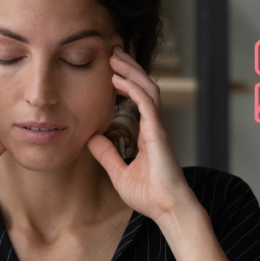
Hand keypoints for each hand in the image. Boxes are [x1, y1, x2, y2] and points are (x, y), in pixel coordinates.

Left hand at [86, 47, 198, 224]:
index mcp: (148, 133)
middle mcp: (155, 126)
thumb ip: (107, 154)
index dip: (127, 81)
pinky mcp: (158, 133)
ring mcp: (158, 128)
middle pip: (145, 87)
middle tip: (113, 52)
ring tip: (115, 57)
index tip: (112, 69)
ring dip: (131, 71)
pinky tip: (118, 80)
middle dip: (129, 67)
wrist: (168, 209)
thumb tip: (91, 139)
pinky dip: (133, 88)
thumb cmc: (149, 196)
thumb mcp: (119, 172)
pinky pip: (147, 103)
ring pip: (148, 88)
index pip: (139, 98)